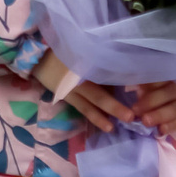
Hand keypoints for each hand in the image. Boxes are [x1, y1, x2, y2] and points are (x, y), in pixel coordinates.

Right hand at [32, 55, 175, 135]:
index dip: (121, 84)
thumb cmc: (65, 50)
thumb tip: (128, 67)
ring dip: (102, 117)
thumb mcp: (83, 49)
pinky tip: (105, 124)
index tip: (139, 91)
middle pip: (97, 95)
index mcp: (83, 65)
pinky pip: (81, 108)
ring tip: (113, 127)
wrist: (36, 56)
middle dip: (114, 107)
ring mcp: (69, 90)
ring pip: (88, 106)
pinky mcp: (66, 97)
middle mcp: (76, 80)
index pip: (105, 74)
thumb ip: (102, 58)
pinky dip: (94, 117)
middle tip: (130, 117)